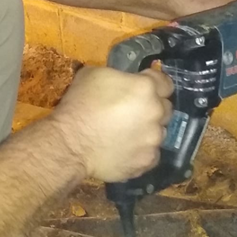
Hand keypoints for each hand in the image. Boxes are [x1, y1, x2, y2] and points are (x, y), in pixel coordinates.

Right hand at [47, 66, 172, 181]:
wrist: (70, 143)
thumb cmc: (80, 104)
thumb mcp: (94, 75)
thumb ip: (119, 75)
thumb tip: (124, 79)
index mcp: (145, 88)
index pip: (166, 83)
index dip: (155, 84)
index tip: (143, 87)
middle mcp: (156, 112)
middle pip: (166, 108)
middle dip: (152, 108)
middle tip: (133, 112)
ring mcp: (153, 139)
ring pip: (159, 132)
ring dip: (147, 131)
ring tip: (127, 134)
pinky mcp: (147, 161)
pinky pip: (151, 154)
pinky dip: (142, 151)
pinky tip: (126, 149)